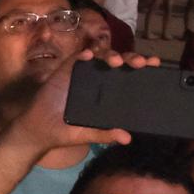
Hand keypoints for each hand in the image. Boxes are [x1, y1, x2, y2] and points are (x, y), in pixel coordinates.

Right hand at [10, 48, 140, 153]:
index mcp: (106, 92)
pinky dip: (83, 55)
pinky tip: (88, 56)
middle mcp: (96, 79)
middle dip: (131, 58)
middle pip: (118, 61)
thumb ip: (105, 134)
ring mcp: (81, 73)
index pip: (127, 75)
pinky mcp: (64, 71)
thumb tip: (127, 138)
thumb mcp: (88, 134)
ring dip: (110, 55)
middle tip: (140, 63)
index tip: (154, 63)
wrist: (39, 131)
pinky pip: (75, 59)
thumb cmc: (64, 131)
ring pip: (100, 55)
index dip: (140, 67)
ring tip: (115, 62)